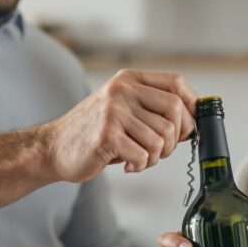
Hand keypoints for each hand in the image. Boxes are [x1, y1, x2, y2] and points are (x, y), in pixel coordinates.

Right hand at [44, 69, 196, 181]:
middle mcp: (122, 90)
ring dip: (155, 157)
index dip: (192, 105)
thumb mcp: (122, 109)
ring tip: (139, 158)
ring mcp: (114, 111)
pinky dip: (141, 166)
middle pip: (175, 110)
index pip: (175, 83)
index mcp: (129, 80)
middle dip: (176, 138)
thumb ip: (151, 108)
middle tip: (162, 150)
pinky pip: (144, 155)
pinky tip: (127, 165)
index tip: (191, 126)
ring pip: (161, 138)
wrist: (54, 147)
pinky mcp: (107, 134)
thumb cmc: (93, 132)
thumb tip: (193, 121)